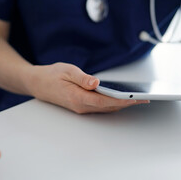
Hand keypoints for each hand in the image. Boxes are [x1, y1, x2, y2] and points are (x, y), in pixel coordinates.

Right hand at [27, 62, 148, 113]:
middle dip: (126, 104)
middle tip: (143, 99)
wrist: (37, 83)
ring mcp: (81, 107)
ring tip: (136, 98)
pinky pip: (100, 107)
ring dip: (120, 104)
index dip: (121, 101)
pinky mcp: (81, 105)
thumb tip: (96, 83)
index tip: (135, 98)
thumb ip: (82, 78)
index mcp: (77, 97)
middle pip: (108, 107)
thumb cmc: (51, 75)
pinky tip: (120, 98)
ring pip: (105, 108)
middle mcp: (80, 106)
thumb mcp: (67, 71)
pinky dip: (112, 103)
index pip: (104, 101)